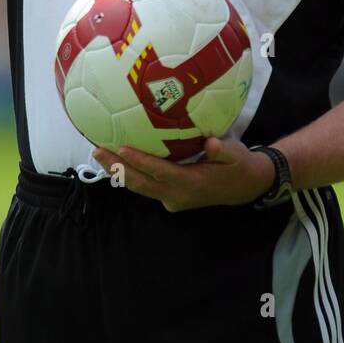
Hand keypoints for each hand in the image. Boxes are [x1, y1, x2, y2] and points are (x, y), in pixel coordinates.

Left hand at [93, 137, 275, 212]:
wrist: (245, 187)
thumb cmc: (239, 165)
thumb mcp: (236, 155)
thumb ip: (223, 150)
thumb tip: (211, 143)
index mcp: (192, 183)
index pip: (160, 172)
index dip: (141, 162)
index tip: (122, 149)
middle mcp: (177, 194)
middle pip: (142, 183)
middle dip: (118, 168)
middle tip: (97, 151)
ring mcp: (172, 199)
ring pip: (140, 187)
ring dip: (119, 173)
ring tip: (100, 156)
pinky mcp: (170, 197)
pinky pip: (146, 187)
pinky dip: (130, 175)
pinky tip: (117, 162)